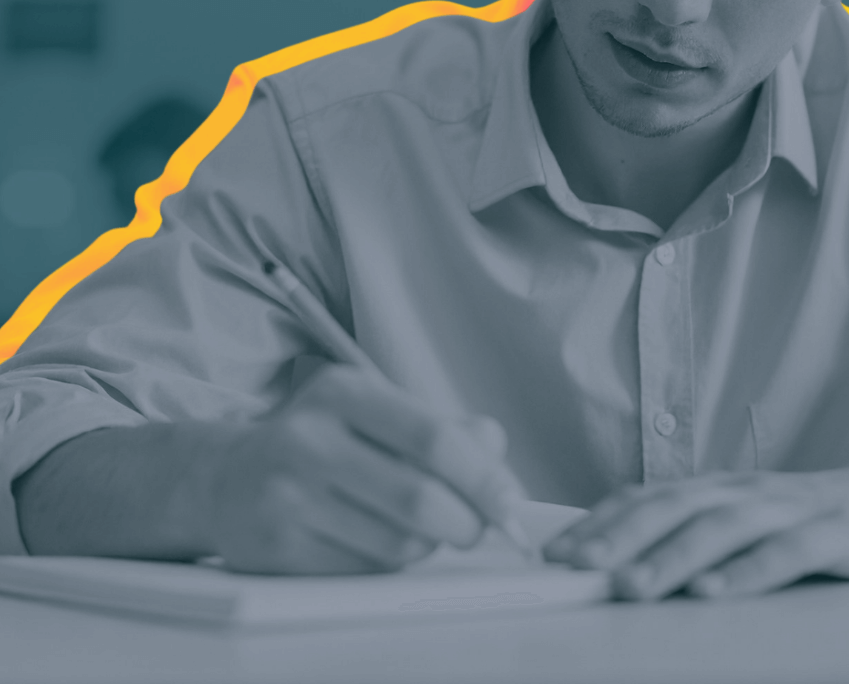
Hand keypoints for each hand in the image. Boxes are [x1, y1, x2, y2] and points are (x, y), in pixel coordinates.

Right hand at [199, 363, 521, 574]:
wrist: (223, 477)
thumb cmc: (322, 441)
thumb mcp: (376, 411)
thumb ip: (443, 425)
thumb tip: (496, 450)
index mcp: (343, 392)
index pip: (433, 437)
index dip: (483, 476)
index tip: (510, 503)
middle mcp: (308, 439)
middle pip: (420, 498)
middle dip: (467, 522)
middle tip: (477, 527)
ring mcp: (286, 495)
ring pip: (398, 542)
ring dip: (429, 544)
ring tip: (422, 528)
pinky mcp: (275, 547)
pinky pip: (364, 569)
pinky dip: (390, 563)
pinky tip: (378, 540)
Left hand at [543, 459, 848, 599]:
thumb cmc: (810, 518)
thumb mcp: (746, 519)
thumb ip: (694, 532)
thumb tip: (621, 561)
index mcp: (720, 488)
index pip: (648, 499)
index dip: (601, 524)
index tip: (556, 554)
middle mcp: (746, 491)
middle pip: (675, 508)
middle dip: (621, 538)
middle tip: (577, 570)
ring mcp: (790, 509)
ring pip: (723, 528)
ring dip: (671, 557)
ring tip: (631, 587)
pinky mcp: (835, 532)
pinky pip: (787, 552)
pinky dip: (747, 571)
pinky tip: (714, 592)